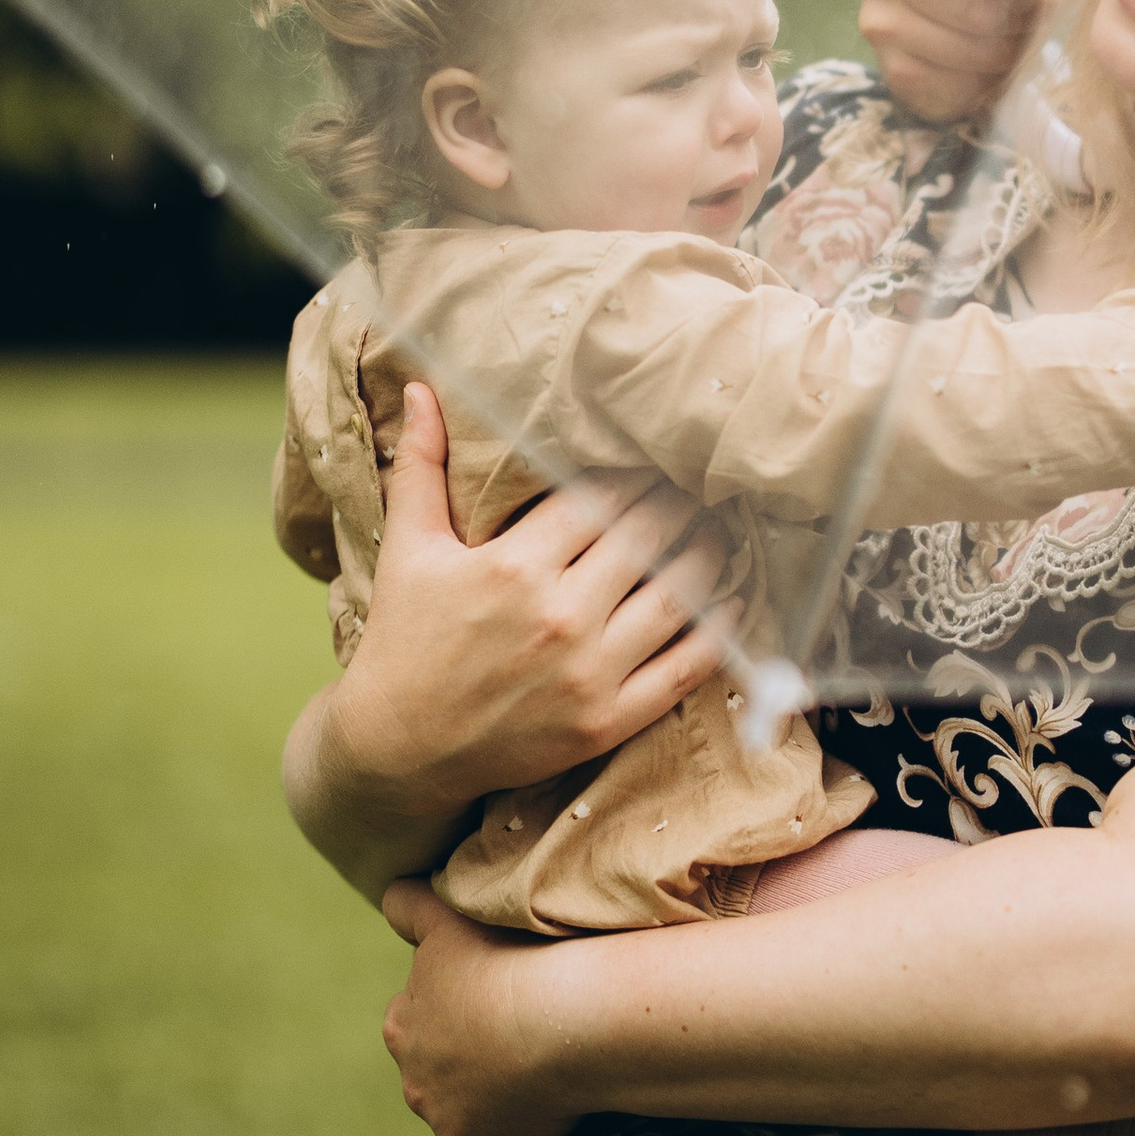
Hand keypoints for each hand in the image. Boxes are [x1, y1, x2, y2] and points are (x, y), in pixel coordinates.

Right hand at [290, 383, 734, 894]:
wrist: (400, 748)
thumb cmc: (405, 640)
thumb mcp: (408, 548)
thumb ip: (421, 466)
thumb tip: (420, 388)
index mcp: (514, 566)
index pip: (601, 498)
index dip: (638, 472)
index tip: (658, 456)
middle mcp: (558, 616)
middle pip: (648, 538)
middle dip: (681, 505)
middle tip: (702, 485)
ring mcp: (588, 673)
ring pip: (677, 596)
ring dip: (709, 557)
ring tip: (724, 531)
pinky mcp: (607, 720)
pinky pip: (684, 669)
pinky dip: (718, 633)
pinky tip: (734, 602)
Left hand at [381, 882, 585, 1135]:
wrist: (560, 1019)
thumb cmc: (507, 960)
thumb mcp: (448, 918)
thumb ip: (410, 907)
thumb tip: (389, 894)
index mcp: (401, 1025)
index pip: (422, 1021)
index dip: (458, 1008)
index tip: (495, 997)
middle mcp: (413, 1080)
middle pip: (442, 1070)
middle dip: (470, 1057)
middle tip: (521, 1033)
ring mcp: (447, 1119)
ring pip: (470, 1106)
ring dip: (494, 1092)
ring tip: (541, 1064)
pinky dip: (521, 1124)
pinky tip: (551, 1097)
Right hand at [852, 0, 1057, 121]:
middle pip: (971, 7)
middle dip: (1024, 12)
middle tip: (1041, 4)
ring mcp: (878, 21)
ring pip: (969, 51)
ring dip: (1014, 47)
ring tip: (1023, 29)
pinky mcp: (890, 70)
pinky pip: (956, 86)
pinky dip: (990, 79)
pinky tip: (996, 57)